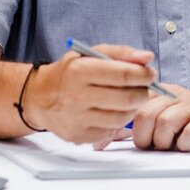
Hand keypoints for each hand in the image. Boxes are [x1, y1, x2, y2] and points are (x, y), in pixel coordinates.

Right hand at [24, 45, 154, 145]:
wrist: (40, 97)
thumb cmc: (70, 73)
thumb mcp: (90, 54)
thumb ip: (121, 53)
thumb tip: (148, 58)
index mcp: (79, 71)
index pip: (122, 75)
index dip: (143, 75)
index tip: (150, 73)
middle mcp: (76, 96)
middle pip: (126, 99)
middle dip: (142, 92)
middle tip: (143, 88)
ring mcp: (77, 119)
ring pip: (121, 118)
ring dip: (132, 108)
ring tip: (129, 99)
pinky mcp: (78, 136)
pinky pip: (110, 131)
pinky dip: (117, 121)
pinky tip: (112, 111)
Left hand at [131, 86, 189, 151]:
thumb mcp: (166, 115)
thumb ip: (143, 120)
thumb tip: (114, 133)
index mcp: (163, 92)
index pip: (134, 103)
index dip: (126, 126)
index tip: (126, 139)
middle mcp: (177, 95)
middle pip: (146, 114)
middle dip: (144, 137)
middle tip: (151, 146)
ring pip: (165, 122)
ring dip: (164, 142)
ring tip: (171, 146)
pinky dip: (185, 144)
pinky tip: (188, 145)